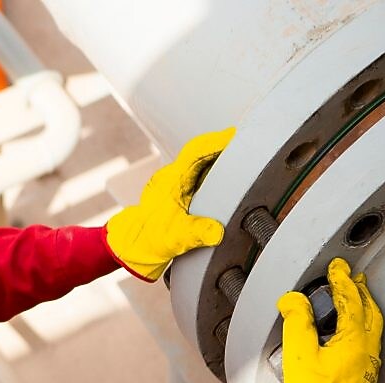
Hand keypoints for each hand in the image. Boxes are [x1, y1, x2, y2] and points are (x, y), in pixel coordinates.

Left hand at [105, 127, 234, 280]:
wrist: (134, 246)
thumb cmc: (149, 239)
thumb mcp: (175, 238)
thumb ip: (196, 233)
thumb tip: (217, 232)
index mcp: (171, 181)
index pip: (195, 152)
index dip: (216, 142)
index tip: (235, 135)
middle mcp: (174, 176)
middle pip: (202, 152)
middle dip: (224, 146)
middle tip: (250, 144)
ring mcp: (177, 182)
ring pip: (202, 162)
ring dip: (222, 159)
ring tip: (246, 160)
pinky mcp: (181, 190)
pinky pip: (201, 174)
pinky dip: (216, 172)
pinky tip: (231, 179)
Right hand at [263, 258, 383, 382]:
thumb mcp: (297, 352)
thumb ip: (296, 321)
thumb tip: (293, 301)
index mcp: (356, 342)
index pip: (352, 301)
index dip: (342, 281)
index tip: (337, 268)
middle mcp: (368, 354)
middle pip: (371, 314)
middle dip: (361, 293)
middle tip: (352, 279)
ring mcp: (368, 368)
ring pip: (373, 330)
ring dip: (364, 311)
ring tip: (354, 302)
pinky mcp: (362, 380)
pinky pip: (368, 346)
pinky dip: (361, 331)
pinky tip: (350, 336)